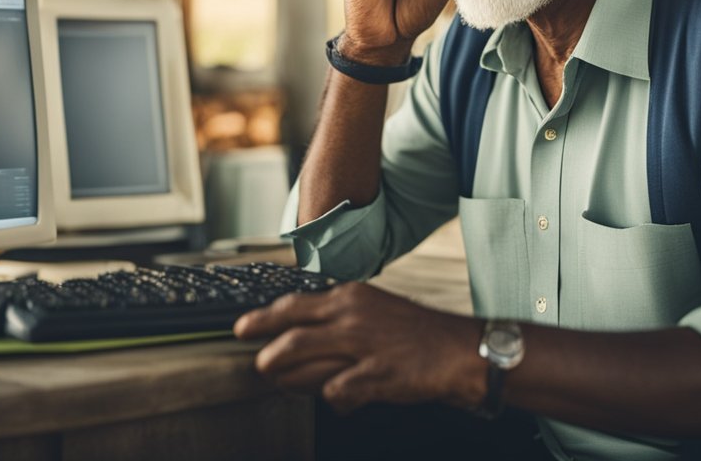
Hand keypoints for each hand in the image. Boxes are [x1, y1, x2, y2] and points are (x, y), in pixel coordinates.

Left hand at [233, 282, 482, 412]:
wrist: (457, 350)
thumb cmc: (415, 332)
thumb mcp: (374, 308)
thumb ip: (338, 317)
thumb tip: (302, 330)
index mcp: (349, 297)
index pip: (294, 305)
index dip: (264, 317)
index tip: (242, 327)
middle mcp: (352, 318)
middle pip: (293, 334)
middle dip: (267, 352)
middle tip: (257, 364)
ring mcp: (363, 347)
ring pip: (306, 364)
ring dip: (290, 378)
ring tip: (283, 384)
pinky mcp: (375, 375)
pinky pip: (337, 392)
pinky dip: (332, 399)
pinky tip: (339, 402)